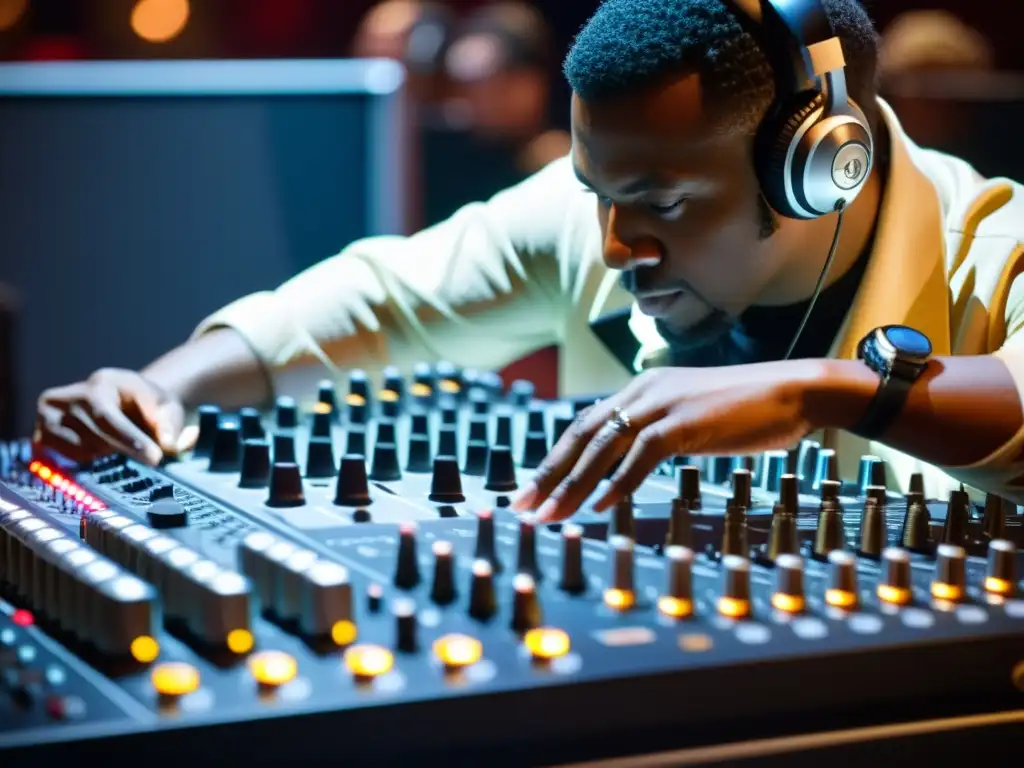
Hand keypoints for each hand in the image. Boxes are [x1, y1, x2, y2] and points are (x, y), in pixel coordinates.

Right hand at [34, 369, 195, 465]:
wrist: (127, 405)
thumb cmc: (148, 406)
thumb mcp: (168, 406)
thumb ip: (171, 422)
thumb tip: (169, 443)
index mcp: (100, 382)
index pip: (109, 416)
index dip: (131, 439)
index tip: (156, 457)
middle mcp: (67, 396)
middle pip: (95, 436)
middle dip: (126, 450)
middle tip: (155, 461)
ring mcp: (48, 416)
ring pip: (83, 451)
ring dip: (108, 454)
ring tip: (121, 442)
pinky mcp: (41, 435)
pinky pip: (69, 460)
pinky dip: (90, 460)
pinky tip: (102, 448)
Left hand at [512, 361, 833, 522]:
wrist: (793, 390)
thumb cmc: (745, 409)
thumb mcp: (688, 416)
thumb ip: (654, 431)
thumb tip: (625, 461)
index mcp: (641, 389)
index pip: (584, 426)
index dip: (554, 459)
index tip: (531, 488)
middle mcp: (643, 391)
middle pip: (581, 436)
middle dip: (547, 474)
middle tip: (521, 505)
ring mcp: (663, 404)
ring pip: (603, 447)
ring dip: (572, 485)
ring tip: (549, 515)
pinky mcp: (685, 421)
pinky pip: (641, 456)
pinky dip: (617, 483)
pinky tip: (600, 507)